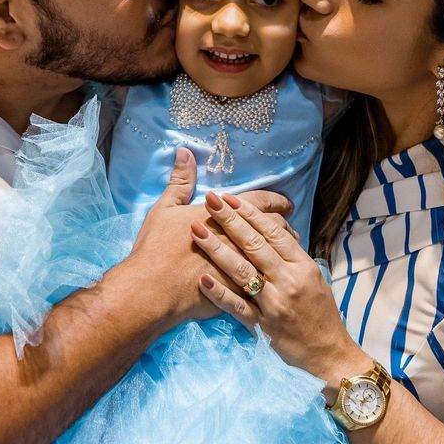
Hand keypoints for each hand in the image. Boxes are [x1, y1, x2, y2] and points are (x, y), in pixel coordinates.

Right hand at [120, 150, 293, 324]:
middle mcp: (238, 239)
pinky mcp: (239, 292)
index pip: (258, 203)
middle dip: (284, 225)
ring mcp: (242, 266)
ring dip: (283, 251)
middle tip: (290, 224)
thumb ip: (180, 181)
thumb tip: (185, 151)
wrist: (153, 290)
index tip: (286, 203)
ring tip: (289, 249)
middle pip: (272, 229)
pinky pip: (265, 282)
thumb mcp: (165, 208)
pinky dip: (274, 276)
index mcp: (223, 216)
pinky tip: (276, 278)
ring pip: (274, 257)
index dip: (275, 201)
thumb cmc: (156, 248)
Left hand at [192, 191, 366, 398]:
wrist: (329, 355)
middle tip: (209, 200)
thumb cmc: (320, 314)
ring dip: (217, 249)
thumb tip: (272, 230)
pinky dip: (219, 294)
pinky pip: (237, 307)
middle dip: (230, 220)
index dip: (250, 213)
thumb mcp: (314, 279)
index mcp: (302, 266)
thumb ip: (291, 257)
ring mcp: (274, 304)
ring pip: (242, 271)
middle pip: (255, 245)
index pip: (273, 232)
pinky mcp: (262, 326)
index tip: (230, 197)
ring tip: (197, 230)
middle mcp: (288, 281)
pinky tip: (202, 280)